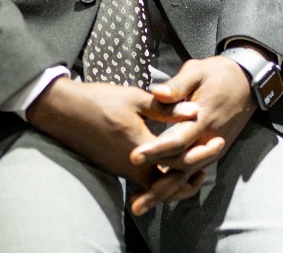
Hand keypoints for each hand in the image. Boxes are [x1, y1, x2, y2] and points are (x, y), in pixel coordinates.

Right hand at [26, 76, 202, 202]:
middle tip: (213, 155)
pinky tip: (169, 161)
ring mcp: (123, 170)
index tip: (218, 140)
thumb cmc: (99, 100)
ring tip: (197, 166)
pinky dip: (162, 176)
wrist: (64, 111)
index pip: (180, 160)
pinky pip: (146, 179)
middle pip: (172, 181)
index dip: (202, 152)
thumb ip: (165, 108)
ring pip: (158, 184)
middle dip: (195, 170)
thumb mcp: (135, 98)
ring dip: (179, 177)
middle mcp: (133, 166)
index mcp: (141, 148)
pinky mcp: (116, 168)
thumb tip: (194, 112)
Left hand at [128, 55, 256, 215]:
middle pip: (180, 169)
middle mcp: (207, 141)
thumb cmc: (218, 74)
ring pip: (186, 176)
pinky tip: (160, 194)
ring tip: (142, 205)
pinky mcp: (211, 151)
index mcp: (202, 120)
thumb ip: (177, 85)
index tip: (134, 156)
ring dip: (165, 192)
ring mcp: (210, 149)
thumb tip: (157, 92)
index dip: (155, 150)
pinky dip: (177, 186)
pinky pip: (192, 172)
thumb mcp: (197, 71)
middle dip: (158, 186)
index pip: (176, 141)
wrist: (247, 83)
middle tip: (135, 202)